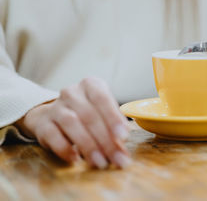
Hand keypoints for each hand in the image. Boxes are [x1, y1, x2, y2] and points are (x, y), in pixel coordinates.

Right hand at [16, 77, 130, 168]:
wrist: (52, 115)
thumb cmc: (86, 114)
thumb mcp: (103, 115)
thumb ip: (113, 131)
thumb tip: (122, 153)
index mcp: (90, 85)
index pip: (102, 98)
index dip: (113, 117)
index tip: (123, 136)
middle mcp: (72, 92)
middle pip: (89, 115)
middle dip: (104, 139)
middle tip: (115, 157)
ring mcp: (55, 107)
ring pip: (71, 123)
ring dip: (88, 145)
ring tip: (100, 162)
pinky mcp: (42, 123)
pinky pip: (53, 136)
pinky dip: (65, 149)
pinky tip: (76, 159)